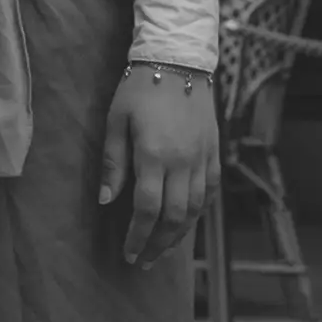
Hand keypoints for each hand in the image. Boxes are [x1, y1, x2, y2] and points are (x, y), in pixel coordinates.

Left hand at [100, 68, 218, 265]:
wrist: (179, 61)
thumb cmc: (140, 88)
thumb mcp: (116, 120)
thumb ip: (114, 163)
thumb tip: (107, 201)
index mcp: (155, 155)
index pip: (148, 209)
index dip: (138, 236)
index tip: (128, 253)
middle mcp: (184, 162)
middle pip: (174, 217)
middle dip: (158, 244)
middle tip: (143, 260)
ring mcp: (203, 159)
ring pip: (195, 210)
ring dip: (178, 235)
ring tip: (162, 249)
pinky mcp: (214, 153)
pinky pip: (210, 193)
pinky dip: (198, 213)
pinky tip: (185, 223)